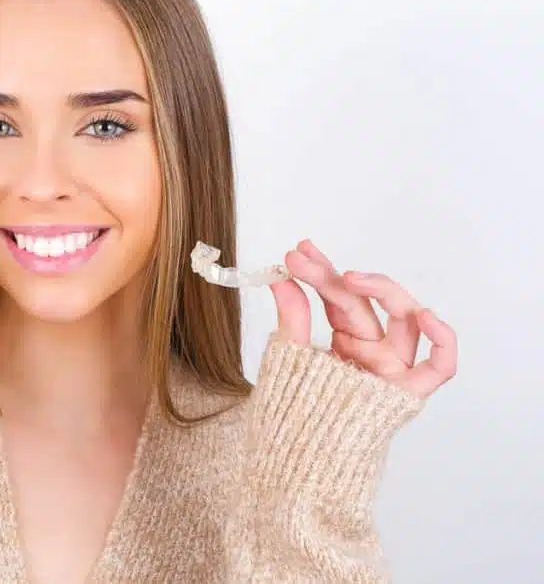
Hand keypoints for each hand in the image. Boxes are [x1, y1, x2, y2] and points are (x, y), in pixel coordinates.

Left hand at [270, 239, 456, 398]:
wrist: (294, 465)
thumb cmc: (291, 414)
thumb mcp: (286, 359)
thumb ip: (292, 319)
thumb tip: (278, 277)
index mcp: (345, 341)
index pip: (338, 297)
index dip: (320, 272)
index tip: (296, 253)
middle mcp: (371, 350)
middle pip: (362, 303)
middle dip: (333, 277)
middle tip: (303, 260)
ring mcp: (391, 369)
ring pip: (405, 320)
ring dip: (385, 292)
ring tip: (351, 279)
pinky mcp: (407, 392)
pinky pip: (439, 367)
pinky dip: (442, 341)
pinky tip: (425, 315)